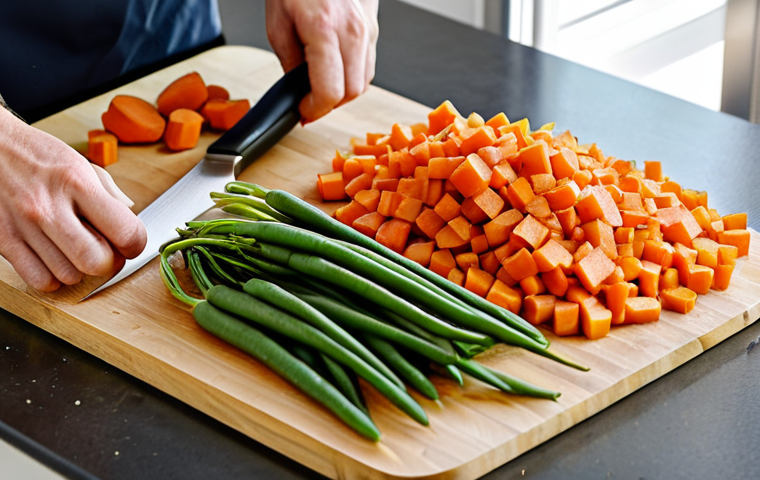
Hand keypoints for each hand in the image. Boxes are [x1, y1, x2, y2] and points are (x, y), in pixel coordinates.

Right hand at [0, 108, 146, 291]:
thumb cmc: (36, 155)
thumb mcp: (80, 163)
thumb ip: (109, 193)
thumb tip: (131, 218)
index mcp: (76, 182)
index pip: (125, 232)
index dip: (135, 244)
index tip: (130, 242)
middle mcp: (49, 205)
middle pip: (96, 261)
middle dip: (110, 262)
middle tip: (107, 252)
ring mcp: (24, 225)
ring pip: (69, 275)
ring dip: (80, 269)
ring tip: (76, 250)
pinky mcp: (3, 240)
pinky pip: (39, 280)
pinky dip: (53, 278)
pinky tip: (55, 260)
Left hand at [266, 0, 378, 121]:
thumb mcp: (278, 25)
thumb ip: (290, 63)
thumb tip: (299, 89)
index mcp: (324, 29)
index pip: (330, 91)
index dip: (315, 109)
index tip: (304, 111)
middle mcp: (352, 31)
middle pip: (352, 92)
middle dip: (330, 104)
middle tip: (311, 102)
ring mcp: (368, 28)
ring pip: (364, 81)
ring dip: (344, 91)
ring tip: (322, 85)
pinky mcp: (374, 26)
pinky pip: (368, 63)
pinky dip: (352, 73)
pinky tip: (336, 67)